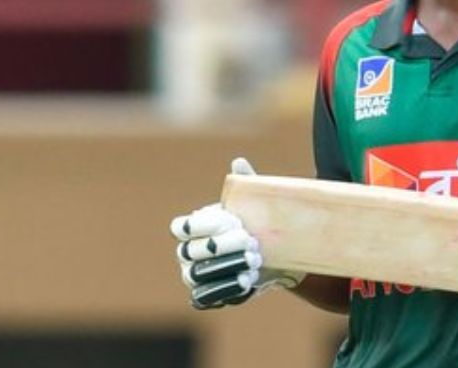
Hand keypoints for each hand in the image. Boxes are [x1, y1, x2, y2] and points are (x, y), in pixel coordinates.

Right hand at [169, 158, 304, 309]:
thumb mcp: (255, 204)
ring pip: (200, 274)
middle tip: (252, 241)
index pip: (181, 227)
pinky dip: (228, 287)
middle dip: (223, 245)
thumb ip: (246, 184)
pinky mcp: (207, 296)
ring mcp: (194, 276)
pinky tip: (249, 279)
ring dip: (228, 266)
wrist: (276, 255)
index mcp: (192, 229)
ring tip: (256, 259)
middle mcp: (187, 254)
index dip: (203, 224)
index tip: (231, 219)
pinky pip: (208, 296)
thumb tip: (239, 162)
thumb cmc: (258, 224)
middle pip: (194, 251)